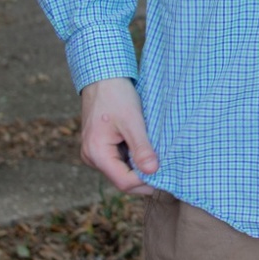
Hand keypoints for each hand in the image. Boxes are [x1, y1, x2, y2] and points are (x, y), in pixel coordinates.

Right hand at [80, 77, 158, 194]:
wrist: (102, 77)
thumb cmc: (116, 95)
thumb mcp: (132, 121)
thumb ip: (141, 148)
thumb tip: (152, 172)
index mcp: (96, 153)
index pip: (123, 182)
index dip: (145, 182)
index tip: (166, 175)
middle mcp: (91, 157)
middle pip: (122, 180)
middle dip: (144, 178)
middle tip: (167, 170)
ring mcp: (94, 153)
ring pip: (121, 171)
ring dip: (139, 169)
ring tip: (159, 159)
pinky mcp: (100, 147)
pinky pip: (119, 161)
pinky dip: (134, 159)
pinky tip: (147, 151)